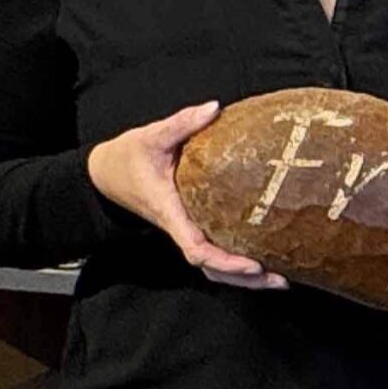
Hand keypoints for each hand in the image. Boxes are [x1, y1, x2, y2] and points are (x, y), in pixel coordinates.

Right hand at [88, 101, 285, 291]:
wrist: (106, 174)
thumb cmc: (127, 157)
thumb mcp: (151, 137)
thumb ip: (182, 123)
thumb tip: (214, 108)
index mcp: (169, 211)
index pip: (194, 246)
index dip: (223, 259)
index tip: (252, 264)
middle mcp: (179, 227)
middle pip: (210, 266)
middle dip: (244, 278)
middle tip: (281, 280)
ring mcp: (186, 230)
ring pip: (213, 266)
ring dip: (244, 278)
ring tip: (281, 280)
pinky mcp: (193, 227)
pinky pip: (214, 253)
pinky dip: (238, 264)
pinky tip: (267, 263)